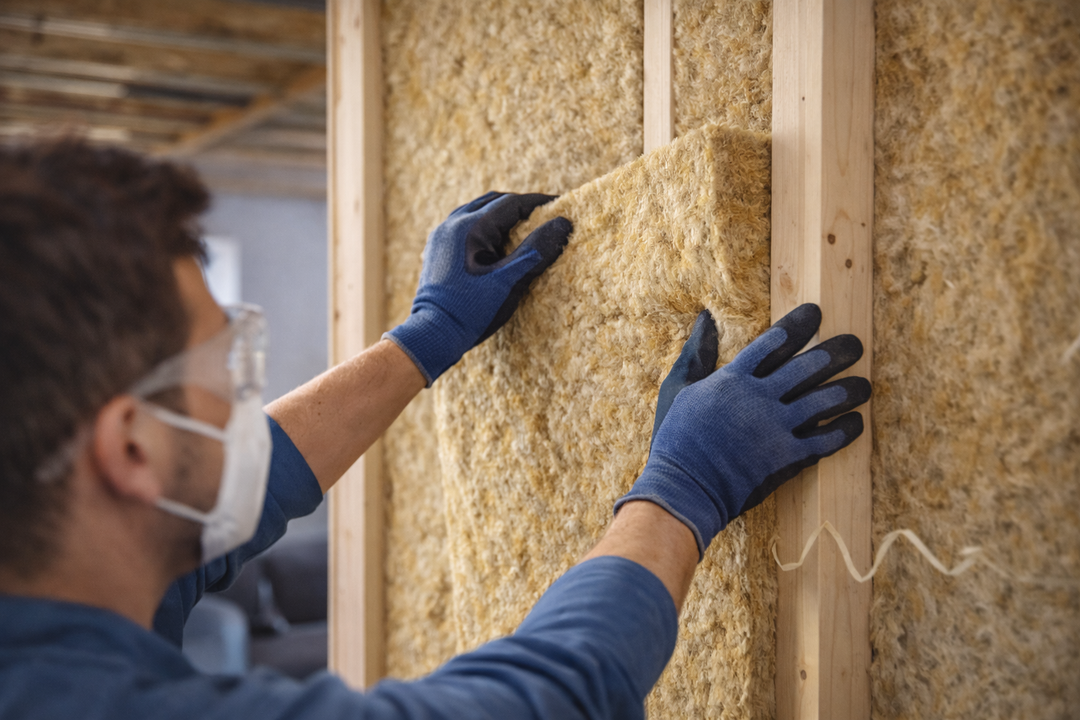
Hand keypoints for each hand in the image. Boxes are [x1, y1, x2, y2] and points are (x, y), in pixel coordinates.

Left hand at [384, 192, 571, 384]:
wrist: (432, 334)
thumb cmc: (472, 310)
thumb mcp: (510, 281)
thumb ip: (537, 249)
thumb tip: (563, 223)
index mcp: (471, 227)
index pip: (512, 203)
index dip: (539, 202)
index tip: (561, 204)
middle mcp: (453, 223)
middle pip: (494, 202)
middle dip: (521, 206)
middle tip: (545, 214)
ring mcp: (441, 234)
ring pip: (477, 211)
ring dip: (502, 215)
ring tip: (523, 227)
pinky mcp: (437, 248)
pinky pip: (464, 225)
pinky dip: (485, 226)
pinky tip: (496, 243)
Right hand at [615, 304, 871, 559]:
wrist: (683, 488)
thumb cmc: (675, 438)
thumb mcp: (678, 388)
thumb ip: (696, 352)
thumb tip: (706, 317)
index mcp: (733, 378)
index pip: (773, 342)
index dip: (798, 325)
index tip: (817, 313)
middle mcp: (759, 398)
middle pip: (807, 366)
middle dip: (836, 351)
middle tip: (855, 344)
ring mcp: (776, 428)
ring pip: (824, 400)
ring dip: (849, 390)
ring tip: (864, 385)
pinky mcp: (787, 458)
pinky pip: (827, 440)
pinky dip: (845, 430)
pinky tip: (856, 422)